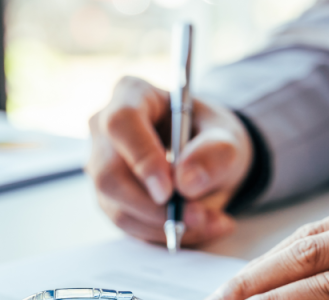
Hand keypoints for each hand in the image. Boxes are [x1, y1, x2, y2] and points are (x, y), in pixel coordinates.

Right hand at [86, 76, 253, 246]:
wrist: (207, 158)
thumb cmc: (211, 137)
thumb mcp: (227, 138)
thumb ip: (214, 153)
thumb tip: (186, 182)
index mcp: (131, 95)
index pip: (122, 123)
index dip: (141, 158)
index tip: (169, 190)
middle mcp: (105, 128)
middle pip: (109, 173)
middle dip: (153, 205)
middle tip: (197, 216)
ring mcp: (101, 165)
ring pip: (117, 206)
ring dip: (164, 224)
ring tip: (210, 221)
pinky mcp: (108, 197)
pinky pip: (127, 224)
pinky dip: (163, 233)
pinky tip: (195, 227)